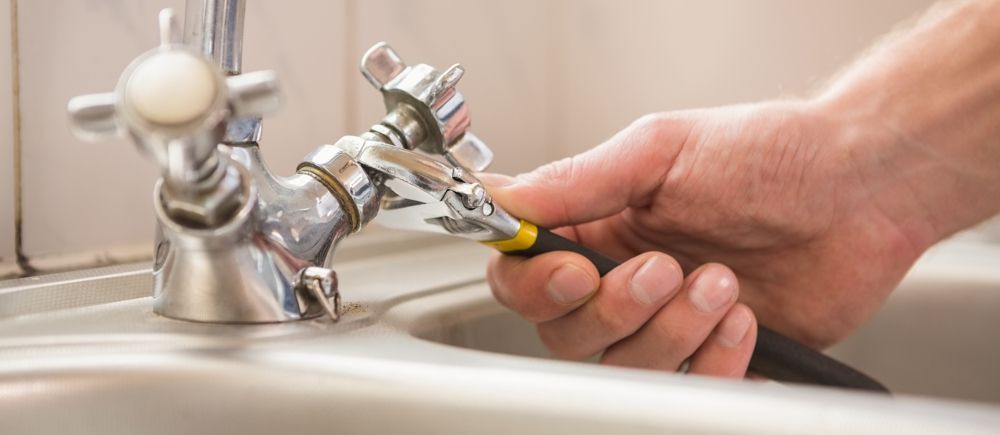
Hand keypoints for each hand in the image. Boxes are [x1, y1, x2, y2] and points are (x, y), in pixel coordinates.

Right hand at [483, 100, 931, 376]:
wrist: (861, 188)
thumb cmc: (771, 155)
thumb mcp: (662, 150)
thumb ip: (578, 181)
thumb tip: (505, 197)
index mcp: (599, 227)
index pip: (525, 276)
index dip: (535, 285)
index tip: (573, 272)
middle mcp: (625, 281)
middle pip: (566, 333)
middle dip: (615, 309)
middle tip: (665, 268)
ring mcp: (670, 324)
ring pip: (624, 366)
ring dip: (672, 330)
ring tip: (721, 282)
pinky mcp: (717, 358)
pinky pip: (689, 389)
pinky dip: (716, 361)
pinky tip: (744, 319)